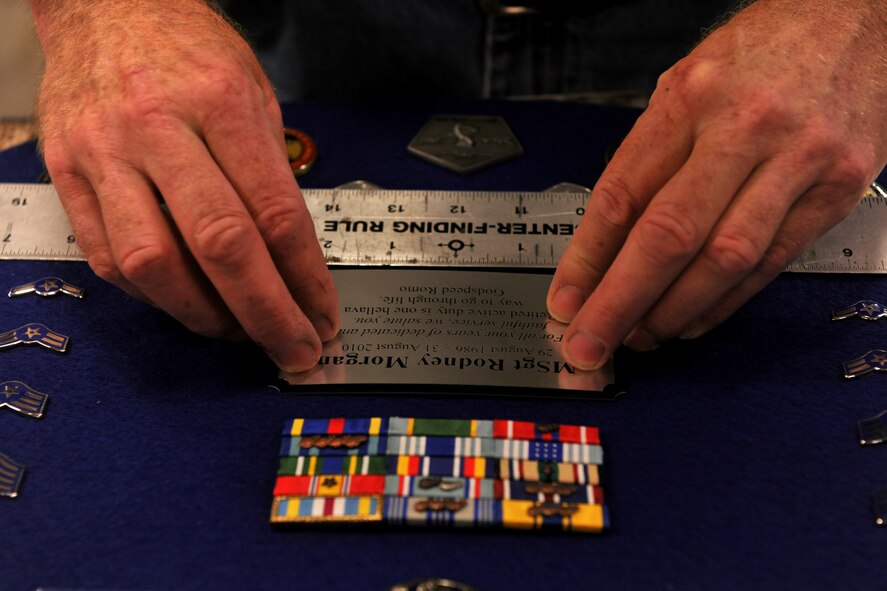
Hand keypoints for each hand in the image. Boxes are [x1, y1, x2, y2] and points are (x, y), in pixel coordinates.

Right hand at [30, 0, 337, 371]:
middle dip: (265, 313)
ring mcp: (104, 151)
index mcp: (220, 102)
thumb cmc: (189, 49)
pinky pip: (105, 255)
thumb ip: (271, 174)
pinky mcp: (66, 171)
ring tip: (237, 330)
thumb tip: (294, 262)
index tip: (323, 316)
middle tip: (293, 348)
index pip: (275, 214)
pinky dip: (151, 293)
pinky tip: (184, 300)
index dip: (306, 280)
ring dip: (204, 314)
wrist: (106, 6)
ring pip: (153, 262)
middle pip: (221, 245)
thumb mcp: (253, 93)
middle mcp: (158, 127)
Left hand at [548, 0, 886, 369]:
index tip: (565, 300)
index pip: (623, 194)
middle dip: (620, 302)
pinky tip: (692, 321)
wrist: (861, 18)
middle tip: (590, 343)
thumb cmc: (766, 50)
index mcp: (691, 97)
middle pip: (669, 236)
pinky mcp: (835, 189)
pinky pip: (771, 263)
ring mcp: (797, 160)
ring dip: (672, 312)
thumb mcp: (686, 83)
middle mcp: (744, 128)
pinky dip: (724, 302)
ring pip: (723, 260)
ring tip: (639, 336)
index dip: (588, 259)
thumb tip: (607, 241)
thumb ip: (650, 156)